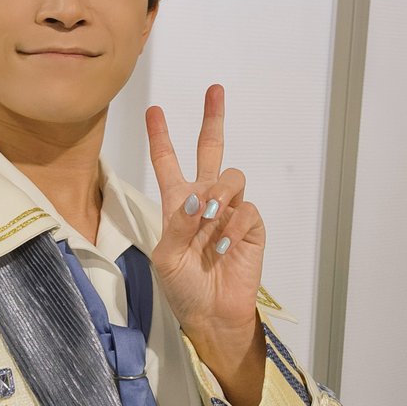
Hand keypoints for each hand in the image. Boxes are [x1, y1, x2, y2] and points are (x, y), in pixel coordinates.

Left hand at [145, 84, 265, 405]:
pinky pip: (246, 210)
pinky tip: (223, 246)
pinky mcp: (251, 227)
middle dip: (212, 120)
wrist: (211, 315)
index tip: (154, 110)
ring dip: (218, 197)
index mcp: (176, 204)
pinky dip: (233, 226)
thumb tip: (197, 198)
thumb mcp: (166, 257)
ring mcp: (230, 212)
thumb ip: (177, 224)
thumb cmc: (183, 288)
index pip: (168, 163)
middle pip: (210, 151)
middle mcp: (204, 201)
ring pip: (230, 179)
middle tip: (214, 91)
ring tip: (209, 223)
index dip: (161, 137)